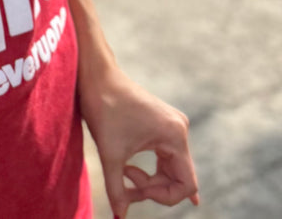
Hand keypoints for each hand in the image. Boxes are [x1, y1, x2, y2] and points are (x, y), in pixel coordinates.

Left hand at [80, 64, 198, 217]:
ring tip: (124, 173)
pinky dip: (149, 168)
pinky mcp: (161, 123)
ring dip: (150, 179)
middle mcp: (179, 129)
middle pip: (178, 178)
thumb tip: (119, 216)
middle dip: (152, 188)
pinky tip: (136, 175)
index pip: (186, 184)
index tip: (135, 191)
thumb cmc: (104, 110)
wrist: (95, 77)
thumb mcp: (110, 155)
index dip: (162, 198)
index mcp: (175, 136)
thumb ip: (118, 190)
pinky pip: (164, 157)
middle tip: (125, 184)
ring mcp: (171, 125)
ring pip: (170, 169)